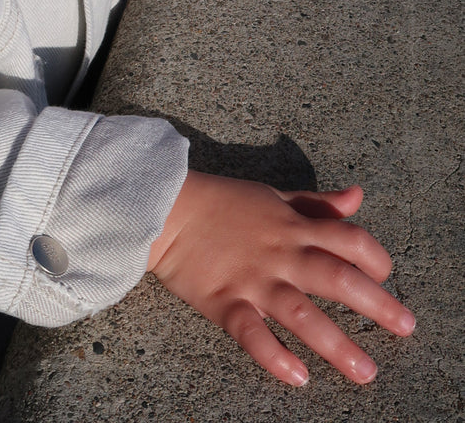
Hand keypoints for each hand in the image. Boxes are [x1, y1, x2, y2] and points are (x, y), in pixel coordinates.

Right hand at [148, 172, 414, 385]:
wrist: (167, 209)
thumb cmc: (221, 202)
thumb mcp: (273, 195)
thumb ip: (316, 202)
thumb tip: (357, 196)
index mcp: (293, 225)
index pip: (348, 239)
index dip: (376, 258)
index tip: (387, 276)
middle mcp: (280, 253)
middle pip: (337, 278)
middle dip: (377, 304)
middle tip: (406, 327)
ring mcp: (253, 279)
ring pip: (302, 314)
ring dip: (337, 345)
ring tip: (366, 371)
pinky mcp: (225, 302)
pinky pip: (253, 333)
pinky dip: (275, 355)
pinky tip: (298, 377)